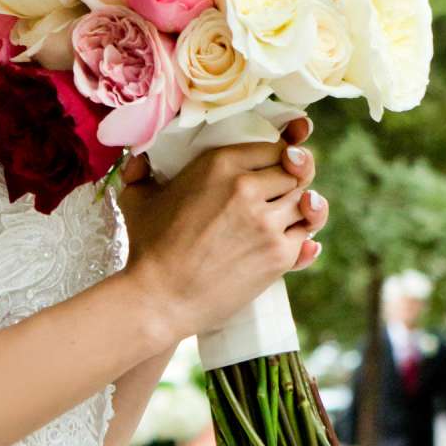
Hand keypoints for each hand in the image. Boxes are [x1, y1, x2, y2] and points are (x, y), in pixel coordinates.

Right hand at [118, 113, 327, 340]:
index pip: (274, 147)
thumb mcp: (139, 200)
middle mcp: (248, 187)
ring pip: (306, 202)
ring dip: (299, 210)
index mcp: (219, 164)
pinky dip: (302, 238)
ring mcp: (267, 222)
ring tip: (283, 220)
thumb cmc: (147, 248)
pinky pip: (308, 236)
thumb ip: (142, 171)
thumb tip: (138, 159)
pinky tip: (288, 241)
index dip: (278, 158)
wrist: (159, 298)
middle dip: (291, 184)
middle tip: (276, 198)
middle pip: (295, 173)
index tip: (273, 169)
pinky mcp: (279, 254)